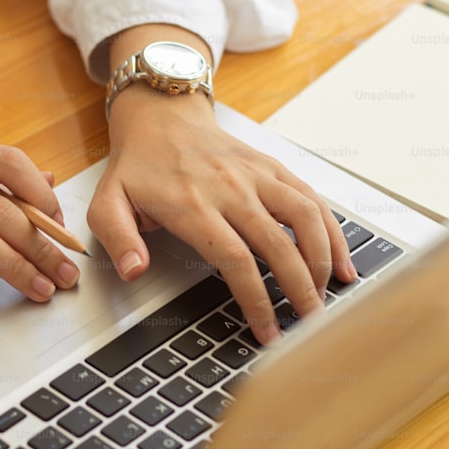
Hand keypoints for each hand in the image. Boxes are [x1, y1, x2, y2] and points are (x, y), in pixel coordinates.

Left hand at [87, 87, 355, 344]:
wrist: (161, 117)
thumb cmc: (136, 167)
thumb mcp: (107, 203)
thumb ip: (117, 239)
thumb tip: (134, 271)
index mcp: (192, 204)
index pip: (235, 259)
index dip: (255, 300)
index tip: (267, 332)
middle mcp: (231, 188)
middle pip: (278, 245)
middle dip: (299, 289)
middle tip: (310, 324)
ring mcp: (256, 175)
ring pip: (305, 217)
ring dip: (323, 260)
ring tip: (328, 295)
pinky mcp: (273, 167)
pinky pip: (311, 198)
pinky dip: (332, 230)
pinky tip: (342, 261)